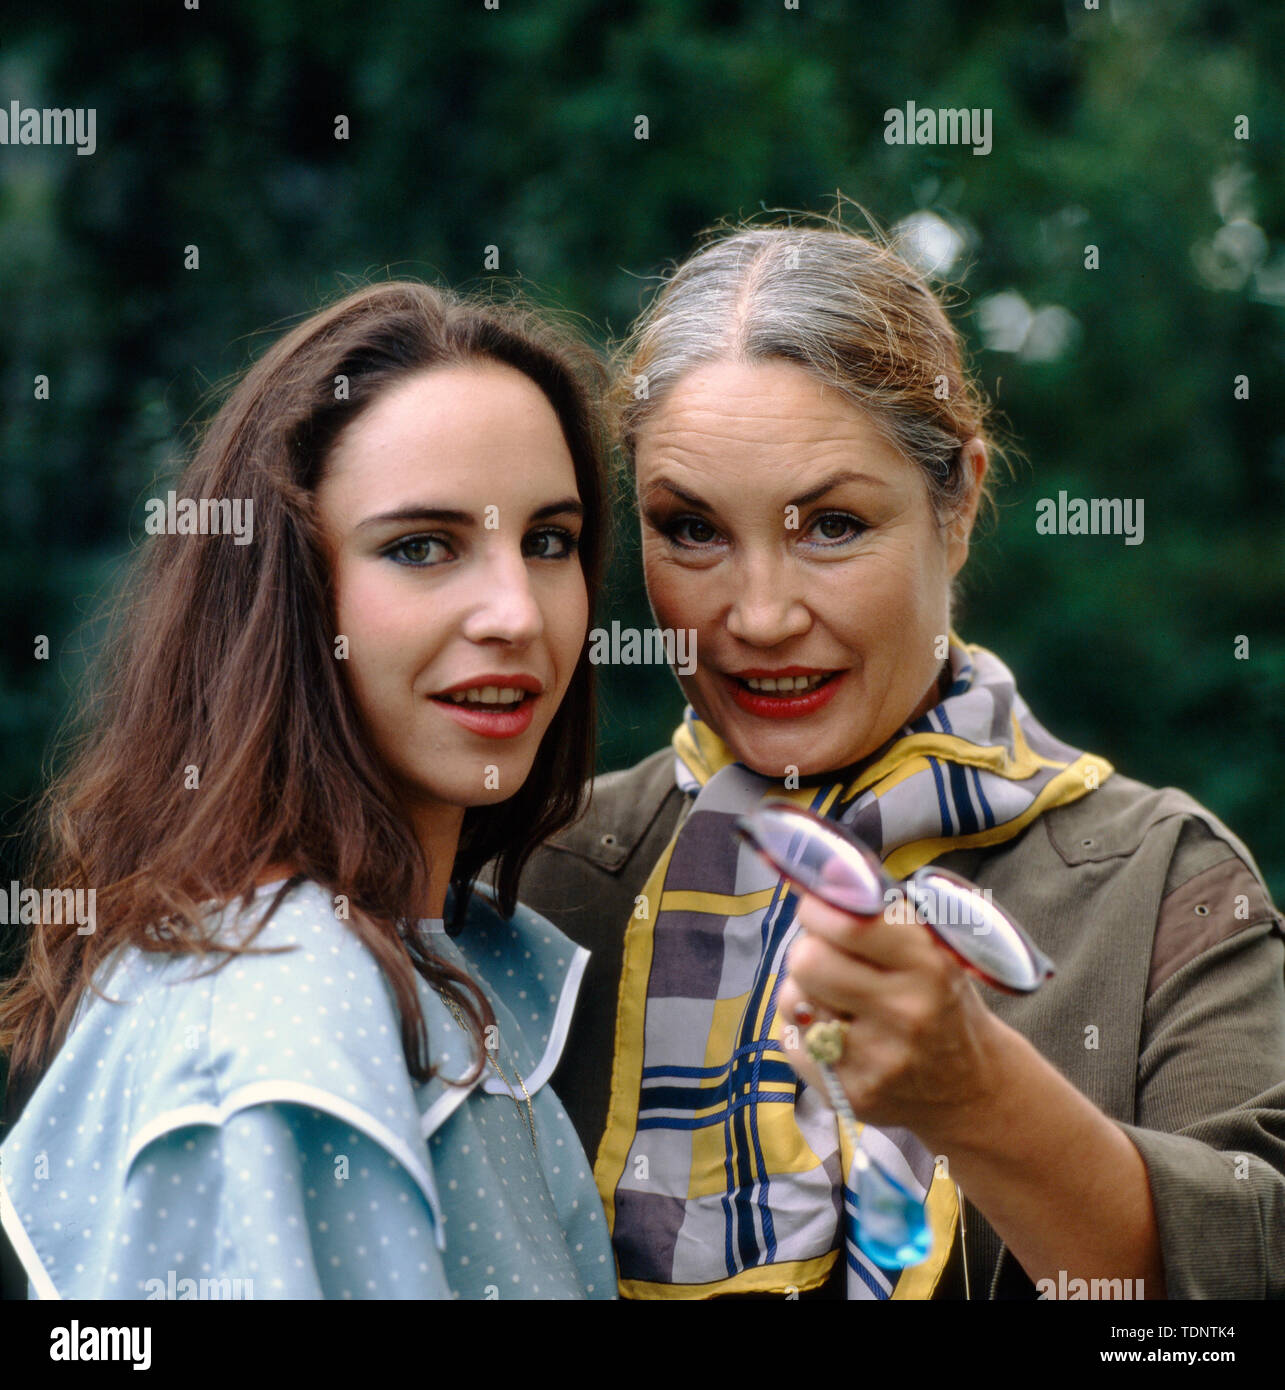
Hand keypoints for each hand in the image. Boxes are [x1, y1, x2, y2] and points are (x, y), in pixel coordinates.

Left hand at [777, 888, 1005, 1146]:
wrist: (973, 1089)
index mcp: (929, 964)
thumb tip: (826, 868)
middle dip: (808, 950)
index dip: (818, 908)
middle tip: (826, 956)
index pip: (848, 920)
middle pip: (807, 960)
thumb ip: (880, 910)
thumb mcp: (931, 948)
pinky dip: (804, 1031)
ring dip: (803, 991)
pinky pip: (791, 1040)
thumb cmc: (939, 998)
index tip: (819, 910)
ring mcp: (877, 1060)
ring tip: (836, 998)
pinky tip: (839, 1034)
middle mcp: (906, 1013)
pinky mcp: (850, 1095)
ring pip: (791, 999)